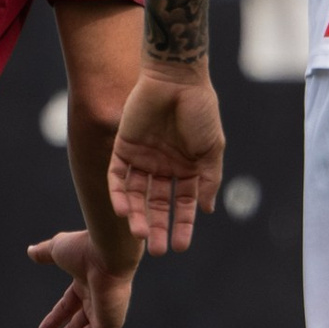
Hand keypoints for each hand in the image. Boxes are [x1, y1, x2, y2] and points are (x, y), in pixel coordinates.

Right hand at [28, 228, 137, 327]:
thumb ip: (45, 252)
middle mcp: (98, 301)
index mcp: (87, 284)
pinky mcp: (111, 325)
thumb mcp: (58, 250)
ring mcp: (105, 314)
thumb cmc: (84, 248)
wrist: (106, 252)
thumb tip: (30, 251)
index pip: (70, 307)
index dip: (55, 320)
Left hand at [109, 63, 225, 253]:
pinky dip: (119, 193)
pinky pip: (117, 177)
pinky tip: (122, 210)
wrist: (176, 78)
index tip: (182, 247)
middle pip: (157, 205)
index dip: (183, 225)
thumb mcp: (211, 149)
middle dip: (157, 226)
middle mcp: (163, 167)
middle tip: (157, 250)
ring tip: (139, 234)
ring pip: (136, 195)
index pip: (183, 204)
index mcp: (187, 169)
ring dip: (136, 215)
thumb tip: (206, 210)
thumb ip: (208, 179)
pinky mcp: (123, 147)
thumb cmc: (199, 110)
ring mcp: (142, 158)